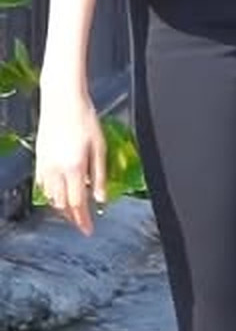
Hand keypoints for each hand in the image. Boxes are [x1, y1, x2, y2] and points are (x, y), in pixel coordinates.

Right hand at [34, 90, 106, 236]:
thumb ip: (100, 176)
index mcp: (74, 168)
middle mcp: (57, 170)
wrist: (62, 99)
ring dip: (61, 208)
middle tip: (82, 223)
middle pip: (62, 204)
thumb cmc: (84, 118)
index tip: (88, 230)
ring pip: (51, 197)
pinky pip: (42, 185)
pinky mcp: (39, 158)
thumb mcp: (100, 147)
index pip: (78, 204)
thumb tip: (101, 199)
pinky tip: (57, 194)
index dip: (83, 220)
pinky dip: (50, 194)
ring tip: (72, 212)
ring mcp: (45, 165)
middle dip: (73, 217)